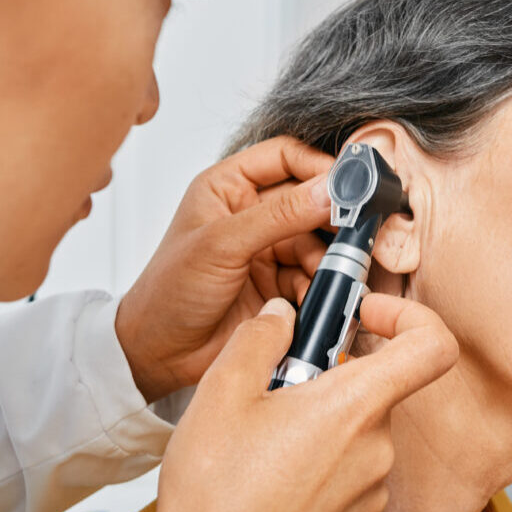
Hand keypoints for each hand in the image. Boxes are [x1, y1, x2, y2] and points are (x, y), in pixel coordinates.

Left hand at [116, 137, 334, 402]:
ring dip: (325, 259)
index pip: (285, 156)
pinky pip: (313, 276)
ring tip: (323, 275)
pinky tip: (308, 298)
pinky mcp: (278, 284)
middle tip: (351, 231)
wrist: (159, 355)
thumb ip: (279, 215)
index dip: (318, 165)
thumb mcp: (222, 244)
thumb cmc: (168, 292)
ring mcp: (267, 249)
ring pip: (317, 242)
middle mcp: (250, 213)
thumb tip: (327, 190)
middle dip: (330, 218)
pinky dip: (317, 286)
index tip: (348, 184)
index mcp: (228, 187)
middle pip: (309, 201)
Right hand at [152, 293, 458, 511]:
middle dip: (330, 379)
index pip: (432, 347)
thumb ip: (260, 338)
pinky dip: (321, 462)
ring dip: (321, 423)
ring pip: (359, 432)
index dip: (410, 317)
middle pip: (377, 389)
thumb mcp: (223, 392)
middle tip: (277, 391)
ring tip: (263, 441)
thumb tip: (282, 317)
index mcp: (355, 408)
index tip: (367, 316)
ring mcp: (371, 493)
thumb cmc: (215, 492)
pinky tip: (272, 478)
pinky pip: (351, 473)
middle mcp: (377, 451)